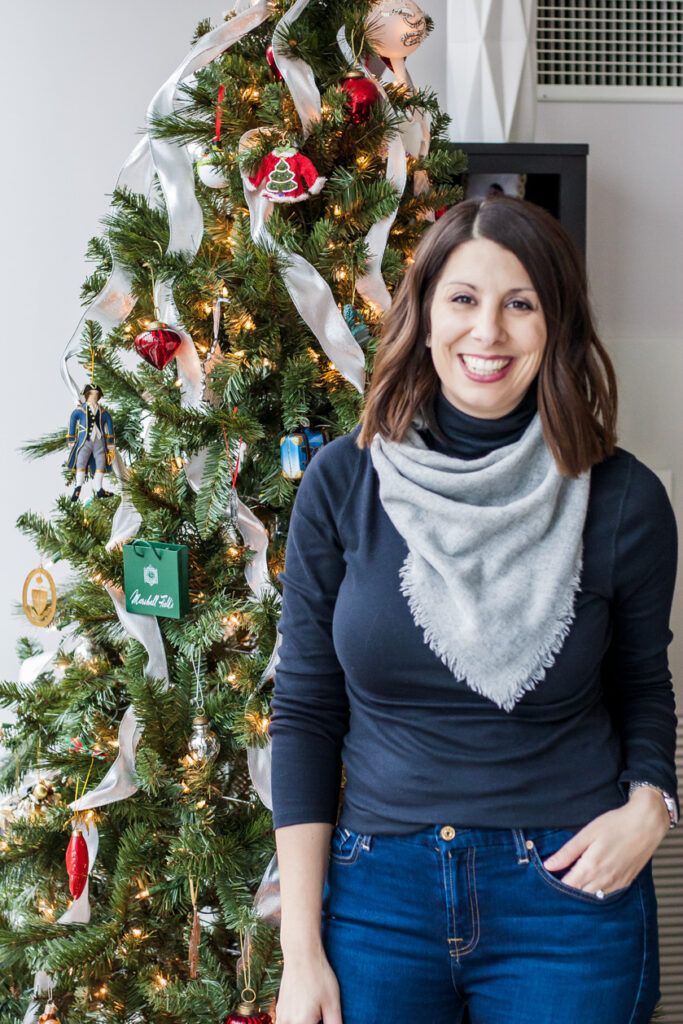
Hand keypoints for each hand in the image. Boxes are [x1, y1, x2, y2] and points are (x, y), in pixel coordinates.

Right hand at [275, 945, 342, 1023]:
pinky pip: (286, 1023)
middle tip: (321, 1017)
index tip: (324, 1020)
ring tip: (315, 1016)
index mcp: (303, 1023)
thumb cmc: (319, 975)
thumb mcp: (332, 1002)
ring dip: (304, 1023)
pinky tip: (307, 1013)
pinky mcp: (280, 1009)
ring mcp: (281, 1016)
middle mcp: (288, 1022)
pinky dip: (297, 1022)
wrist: (300, 953)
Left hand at [542, 790, 669, 894]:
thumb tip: (548, 865)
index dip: (556, 885)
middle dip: (568, 890)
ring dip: (583, 893)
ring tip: (575, 881)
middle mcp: (604, 880)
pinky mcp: (625, 883)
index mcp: (591, 867)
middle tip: (561, 880)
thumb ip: (567, 852)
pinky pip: (607, 896)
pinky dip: (597, 893)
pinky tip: (593, 883)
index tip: (549, 879)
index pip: (568, 887)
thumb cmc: (616, 825)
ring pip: (594, 898)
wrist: (646, 825)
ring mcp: (616, 884)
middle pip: (580, 895)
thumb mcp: (587, 834)